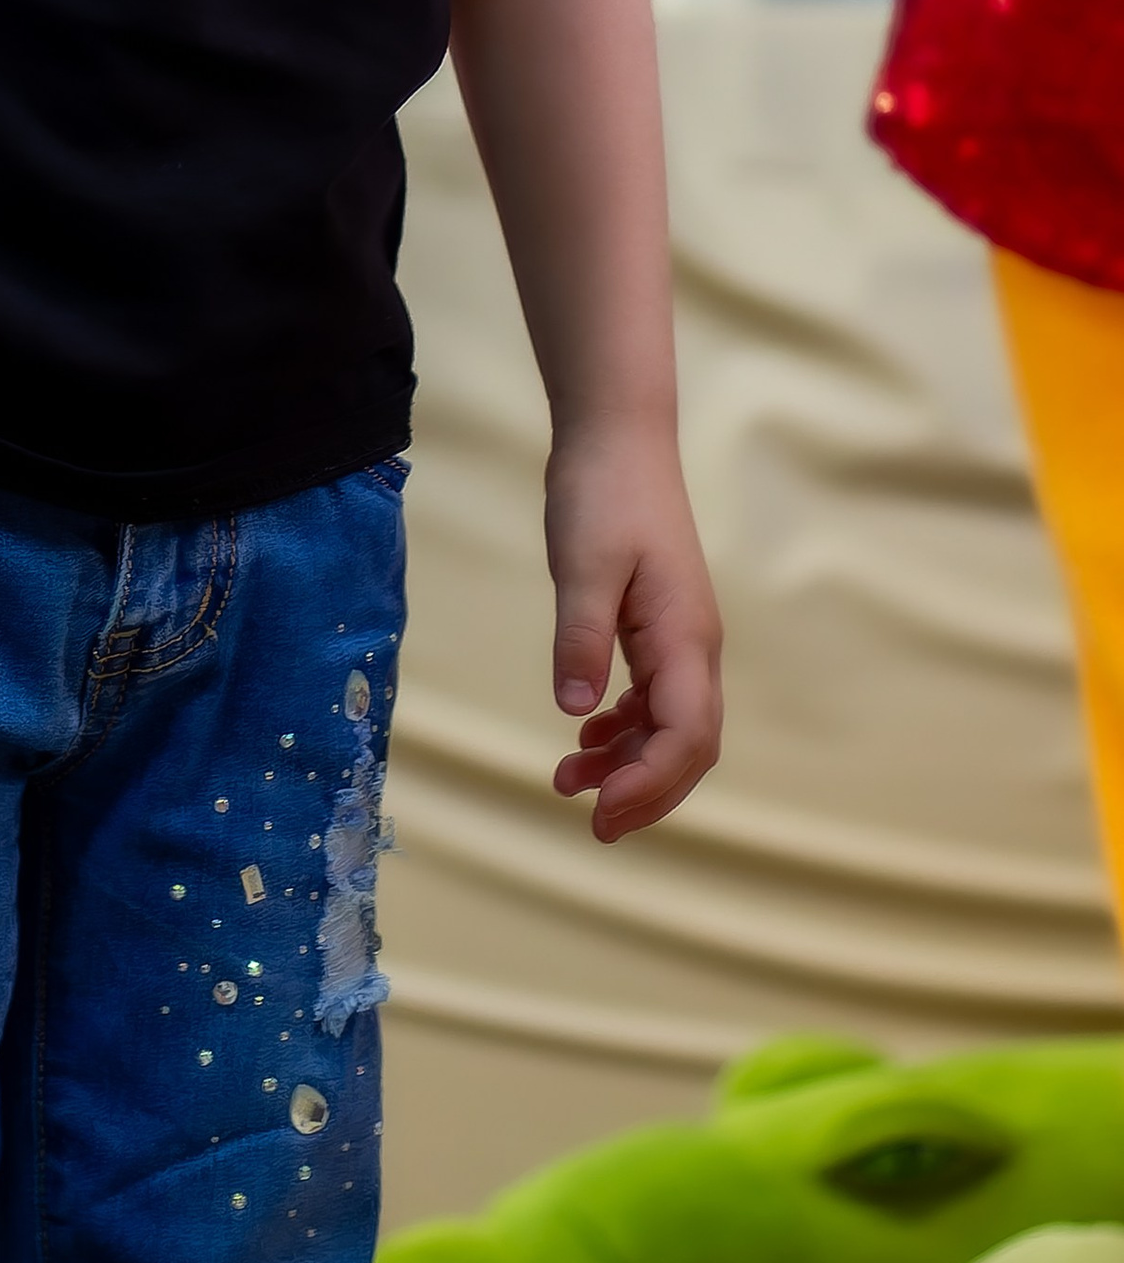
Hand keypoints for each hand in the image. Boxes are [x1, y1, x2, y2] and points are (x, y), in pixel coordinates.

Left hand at [544, 422, 722, 839]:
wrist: (617, 438)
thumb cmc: (603, 494)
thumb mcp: (583, 565)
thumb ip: (581, 637)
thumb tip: (576, 712)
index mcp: (684, 636)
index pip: (686, 735)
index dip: (649, 784)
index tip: (599, 814)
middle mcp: (694, 645)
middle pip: (689, 745)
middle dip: (646, 792)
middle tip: (591, 824)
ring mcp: (679, 636)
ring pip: (671, 726)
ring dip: (629, 763)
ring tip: (568, 782)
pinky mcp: (658, 625)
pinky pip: (653, 698)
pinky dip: (624, 728)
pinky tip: (586, 737)